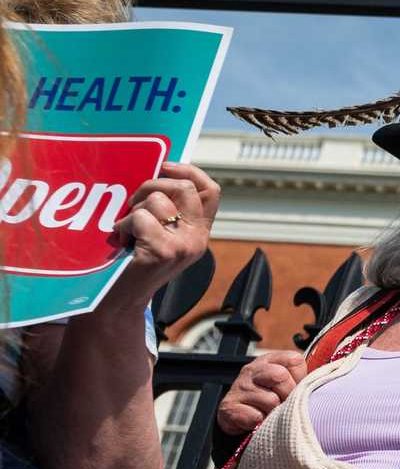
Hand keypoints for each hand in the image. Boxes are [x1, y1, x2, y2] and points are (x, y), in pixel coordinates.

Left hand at [100, 161, 219, 312]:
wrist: (118, 301)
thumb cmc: (131, 263)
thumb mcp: (160, 234)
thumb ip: (168, 211)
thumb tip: (157, 175)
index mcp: (199, 232)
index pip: (211, 191)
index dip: (189, 171)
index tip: (164, 166)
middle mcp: (197, 239)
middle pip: (183, 188)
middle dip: (151, 185)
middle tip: (133, 202)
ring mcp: (183, 246)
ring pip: (158, 201)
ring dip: (132, 210)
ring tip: (126, 230)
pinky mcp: (163, 251)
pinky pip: (140, 218)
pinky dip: (123, 226)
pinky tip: (121, 241)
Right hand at [217, 350, 307, 436]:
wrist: (239, 417)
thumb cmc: (270, 398)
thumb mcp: (287, 383)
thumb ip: (302, 379)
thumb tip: (322, 381)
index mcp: (270, 360)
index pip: (294, 360)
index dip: (299, 378)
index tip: (295, 388)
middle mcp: (252, 370)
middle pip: (280, 376)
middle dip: (287, 394)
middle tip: (283, 404)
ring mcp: (239, 387)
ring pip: (270, 400)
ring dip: (273, 412)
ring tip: (269, 413)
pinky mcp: (228, 406)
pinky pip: (254, 417)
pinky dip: (259, 423)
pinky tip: (256, 421)